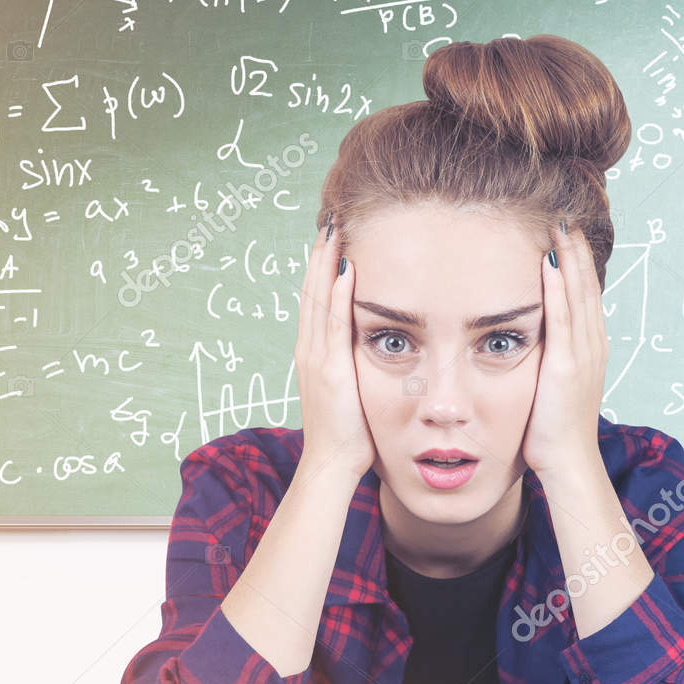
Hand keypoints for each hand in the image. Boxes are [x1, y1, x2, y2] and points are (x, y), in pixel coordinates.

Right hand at [295, 216, 376, 481]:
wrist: (331, 464)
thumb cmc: (347, 431)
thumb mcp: (349, 388)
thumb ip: (353, 362)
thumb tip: (373, 341)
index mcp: (314, 352)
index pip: (315, 299)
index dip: (320, 266)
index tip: (332, 237)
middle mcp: (309, 349)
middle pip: (311, 290)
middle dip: (320, 254)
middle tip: (330, 219)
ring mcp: (316, 358)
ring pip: (317, 300)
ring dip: (325, 263)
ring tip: (334, 231)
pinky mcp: (330, 370)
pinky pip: (333, 324)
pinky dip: (337, 294)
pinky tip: (345, 269)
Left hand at [523, 222, 608, 476]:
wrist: (566, 461)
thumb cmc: (553, 428)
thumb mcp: (553, 383)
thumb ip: (548, 357)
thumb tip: (533, 338)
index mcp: (589, 348)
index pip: (585, 294)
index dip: (578, 262)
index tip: (567, 234)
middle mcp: (592, 345)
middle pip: (586, 286)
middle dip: (576, 251)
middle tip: (565, 217)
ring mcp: (582, 354)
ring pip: (577, 296)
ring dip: (569, 260)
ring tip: (560, 228)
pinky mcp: (565, 366)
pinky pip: (562, 319)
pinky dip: (557, 289)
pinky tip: (549, 265)